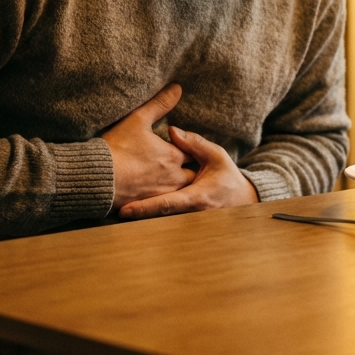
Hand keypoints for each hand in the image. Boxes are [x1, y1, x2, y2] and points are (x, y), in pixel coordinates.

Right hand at [103, 84, 195, 211]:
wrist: (97, 178)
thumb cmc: (117, 148)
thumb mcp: (138, 120)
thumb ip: (160, 103)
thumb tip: (178, 88)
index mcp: (173, 156)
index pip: (192, 151)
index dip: (189, 147)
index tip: (184, 145)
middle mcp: (172, 178)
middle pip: (191, 176)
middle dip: (188, 170)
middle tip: (181, 165)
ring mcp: (160, 195)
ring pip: (179, 192)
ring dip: (177, 186)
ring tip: (169, 180)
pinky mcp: (147, 207)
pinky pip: (162, 205)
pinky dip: (162, 199)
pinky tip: (154, 193)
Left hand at [118, 125, 257, 218]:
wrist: (243, 201)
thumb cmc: (227, 177)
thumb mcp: (216, 156)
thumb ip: (194, 144)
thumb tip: (171, 130)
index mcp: (196, 198)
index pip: (166, 204)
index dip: (145, 208)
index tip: (124, 210)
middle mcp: (189, 214)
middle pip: (157, 218)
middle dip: (136, 215)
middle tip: (110, 210)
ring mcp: (186, 222)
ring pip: (159, 223)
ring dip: (139, 218)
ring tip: (114, 211)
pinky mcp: (184, 224)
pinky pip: (164, 223)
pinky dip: (148, 219)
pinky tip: (130, 214)